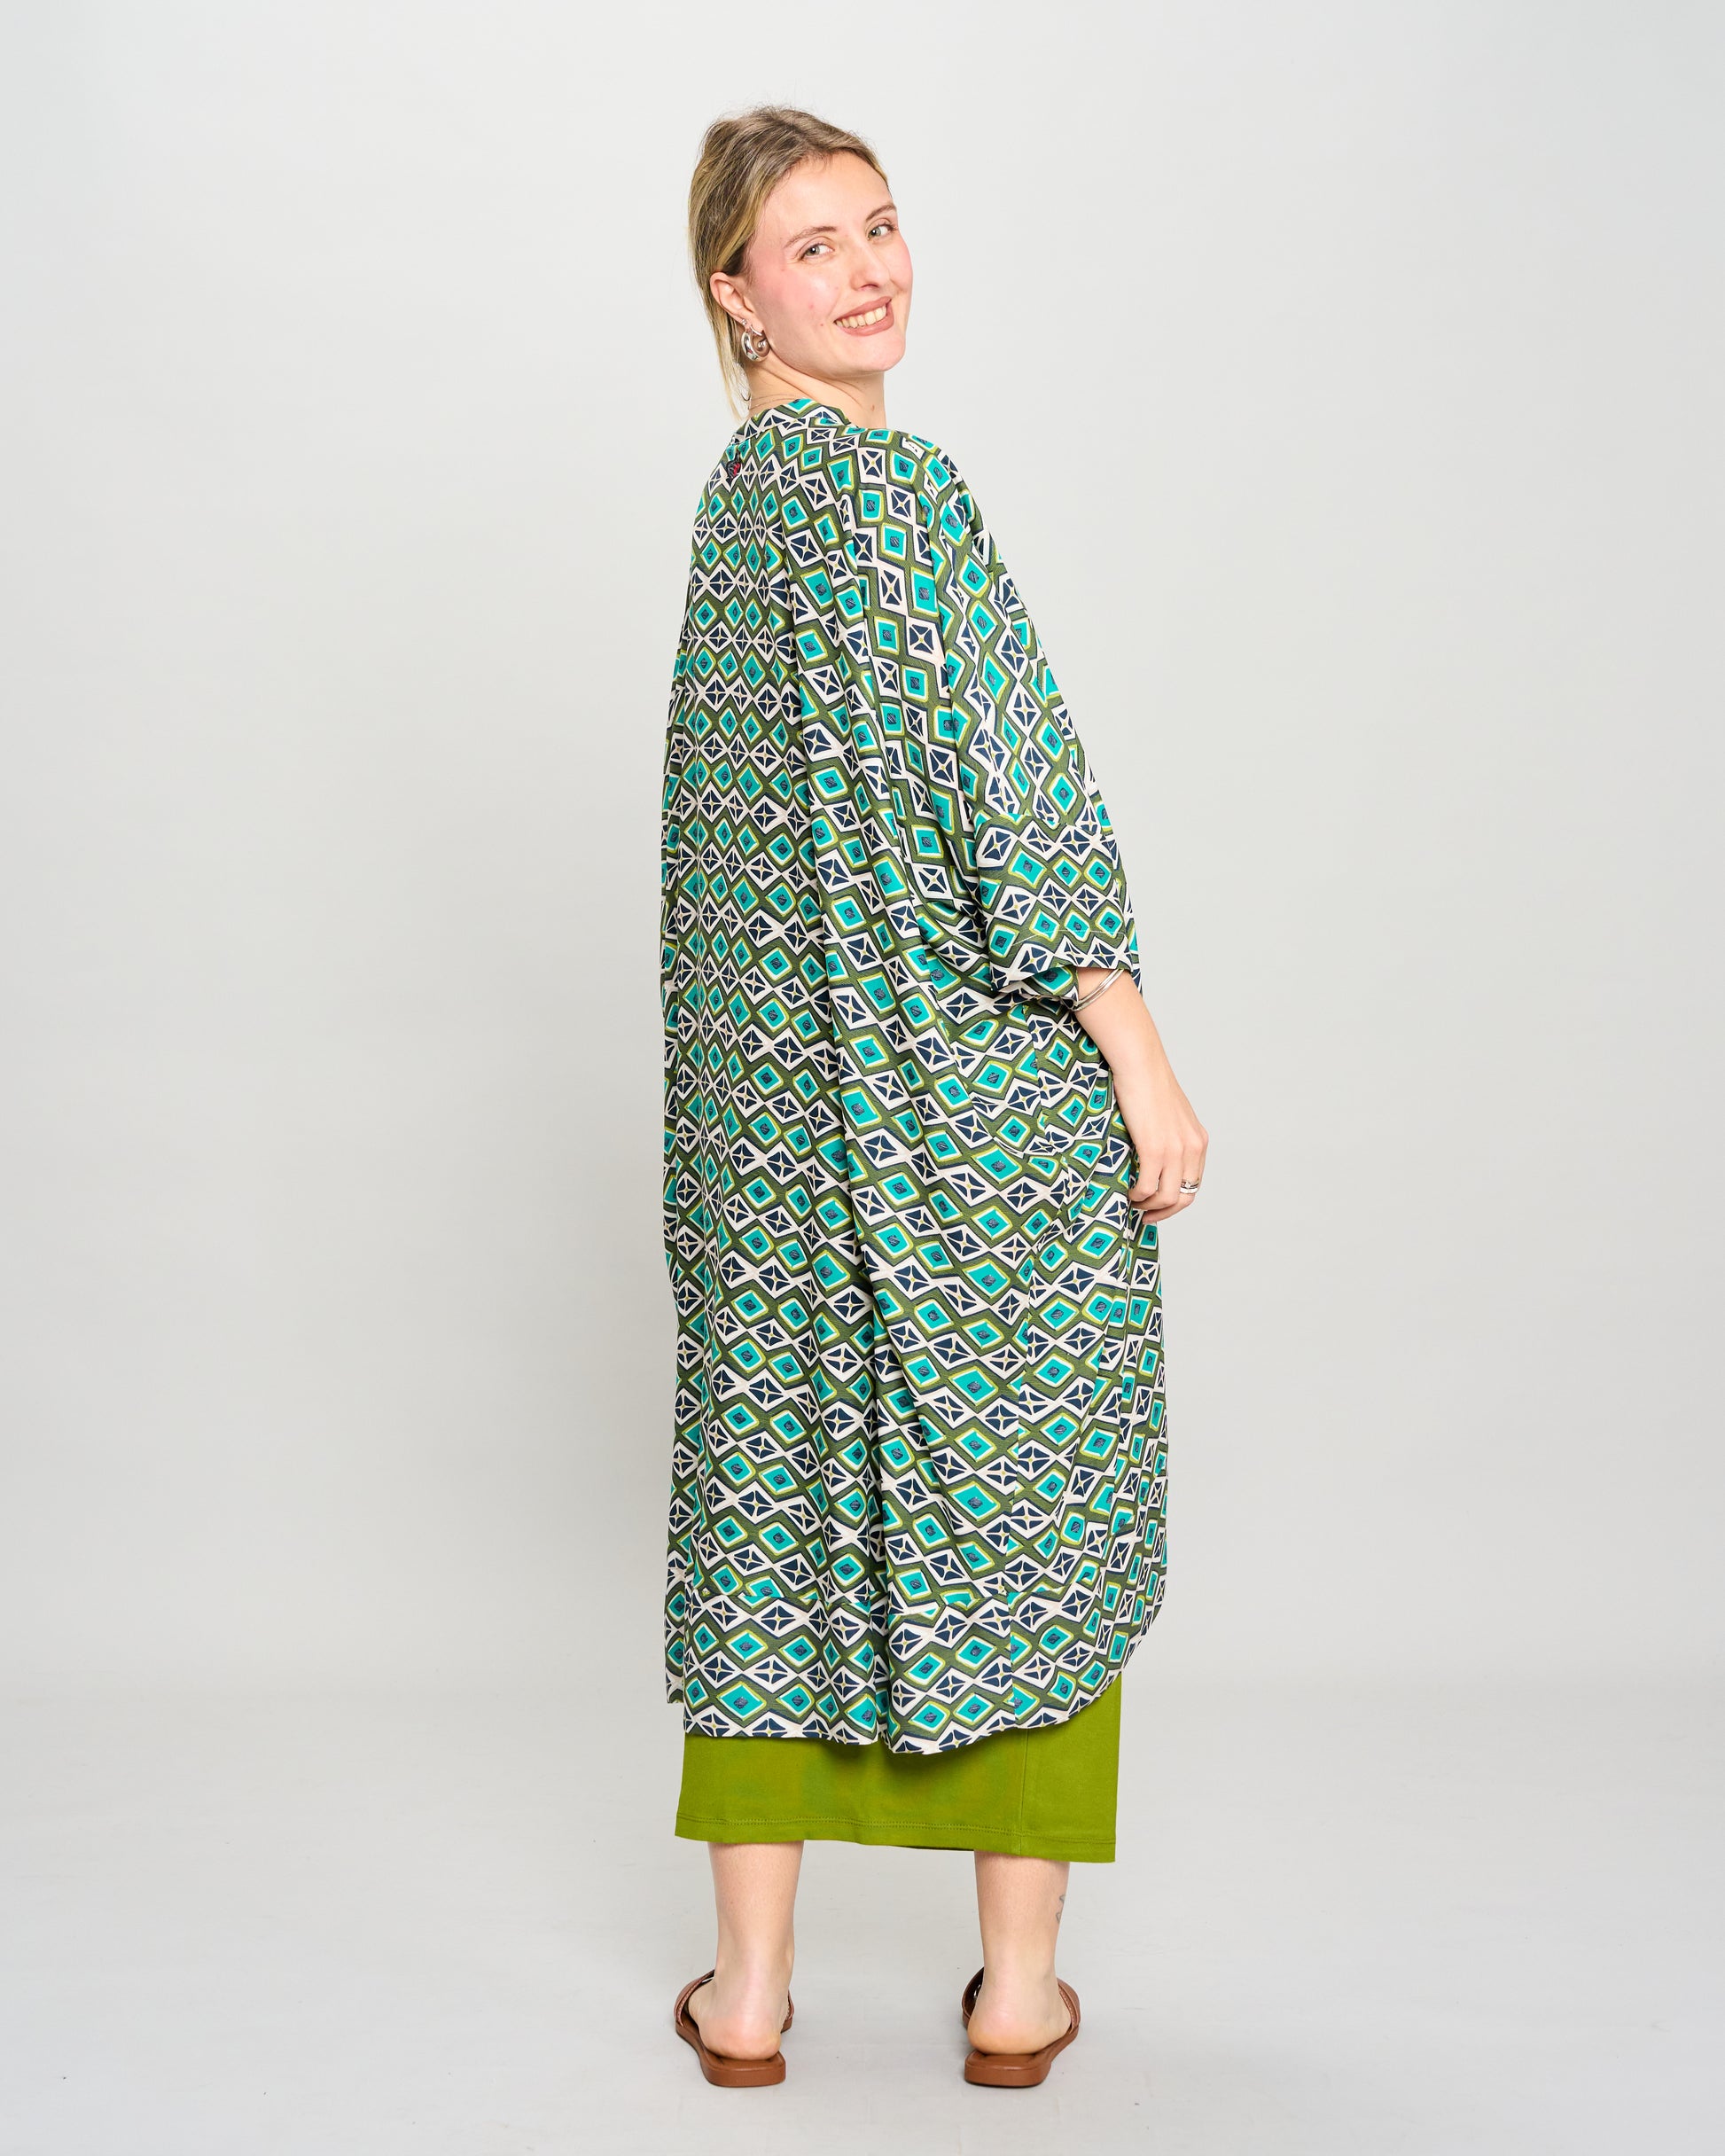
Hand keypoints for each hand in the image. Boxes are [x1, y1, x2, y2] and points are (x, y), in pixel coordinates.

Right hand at [1069, 969, 1207, 1223]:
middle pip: (1184, 1197)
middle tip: (1143, 1215)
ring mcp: (1176, 1150)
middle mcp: (1193, 1148)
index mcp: (1198, 1140)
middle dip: (1164, 1212)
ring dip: (1148, 1208)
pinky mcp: (1155, 1149)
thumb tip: (1149, 1158)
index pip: (1194, 1184)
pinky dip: (1137, 1196)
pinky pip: (1148, 1187)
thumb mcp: (1166, 1114)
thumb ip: (1167, 1137)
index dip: (1175, 1202)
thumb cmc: (1145, 1083)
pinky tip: (1125, 1192)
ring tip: (1131, 1203)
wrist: (1139, 1062)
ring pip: (1167, 1198)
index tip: (1156, 1206)